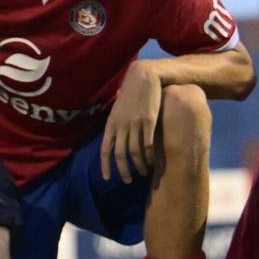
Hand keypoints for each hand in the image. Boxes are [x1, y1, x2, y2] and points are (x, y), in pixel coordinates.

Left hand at [100, 62, 162, 183]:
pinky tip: (152, 160)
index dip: (105, 165)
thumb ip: (116, 124)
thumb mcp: (119, 109)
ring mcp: (135, 124)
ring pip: (135, 152)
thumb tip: (114, 138)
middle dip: (124, 170)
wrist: (143, 78)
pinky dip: (150, 155)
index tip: (107, 178)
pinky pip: (148, 144)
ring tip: (144, 172)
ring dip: (139, 165)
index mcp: (111, 124)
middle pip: (120, 155)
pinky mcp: (149, 121)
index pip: (105, 149)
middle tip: (129, 180)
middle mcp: (121, 126)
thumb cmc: (131, 94)